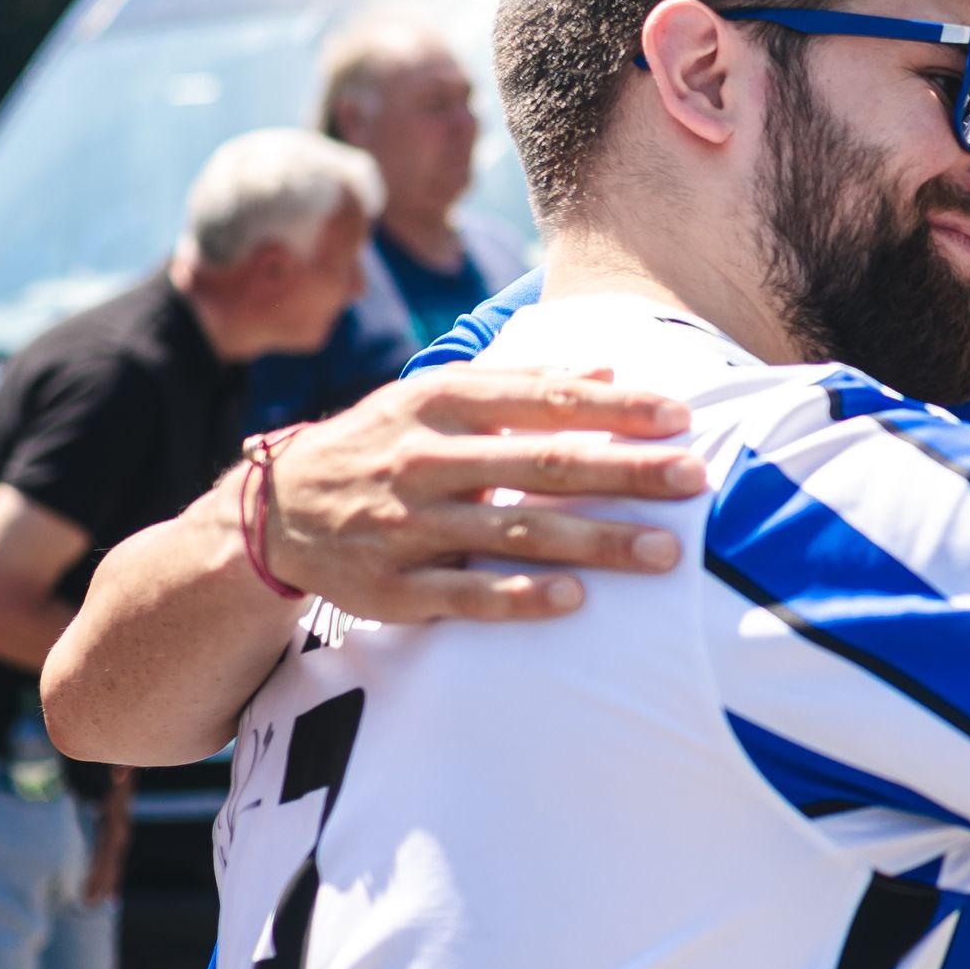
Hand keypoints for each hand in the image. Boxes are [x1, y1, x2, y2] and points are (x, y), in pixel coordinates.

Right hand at [261, 370, 707, 624]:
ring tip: (665, 552)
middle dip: (625, 472)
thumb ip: (520, 385)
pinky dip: (520, 596)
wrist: (275, 513)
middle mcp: (427, 460)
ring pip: (516, 534)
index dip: (616, 408)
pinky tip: (574, 600)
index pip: (543, 400)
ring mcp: (409, 526)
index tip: (679, 417)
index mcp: (441, 403)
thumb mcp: (436, 399)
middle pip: (543, 465)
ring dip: (595, 543)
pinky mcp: (393, 588)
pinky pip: (466, 594)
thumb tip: (608, 368)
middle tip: (694, 478)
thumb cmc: (382, 445)